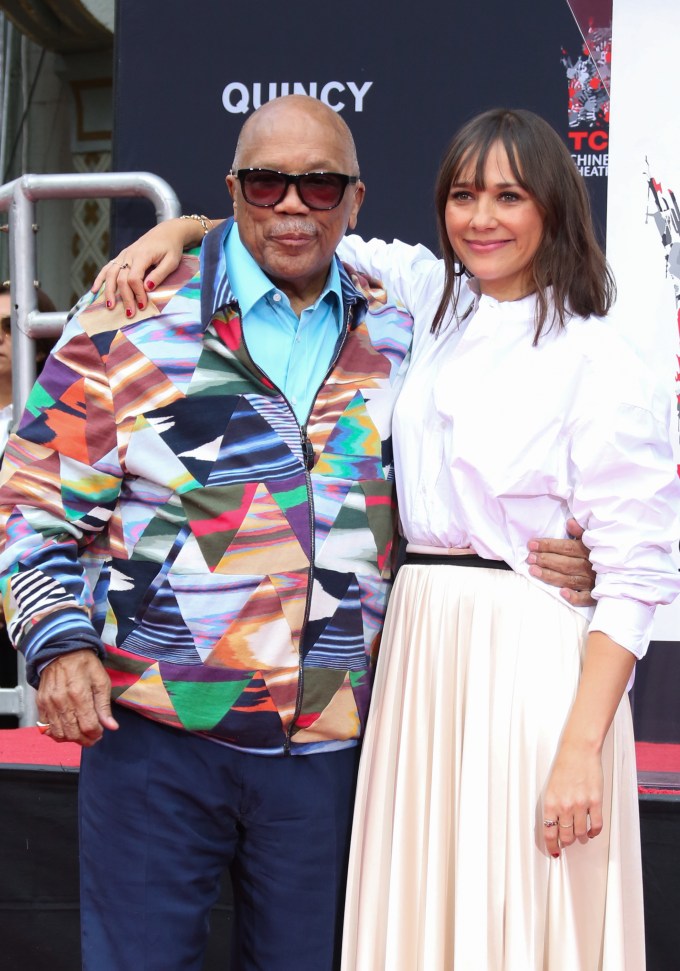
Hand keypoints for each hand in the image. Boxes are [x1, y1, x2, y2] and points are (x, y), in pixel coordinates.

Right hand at [37, 649, 118, 746]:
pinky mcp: (40, 704)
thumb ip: (104, 706)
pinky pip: (45, 728)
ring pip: (59, 734)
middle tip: (93, 736)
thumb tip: (111, 726)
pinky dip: (56, 733)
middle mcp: (61, 701)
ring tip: (81, 733)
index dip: (97, 734)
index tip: (101, 731)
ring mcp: (49, 704)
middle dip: (86, 740)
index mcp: (79, 694)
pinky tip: (66, 728)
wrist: (61, 651)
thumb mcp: (101, 681)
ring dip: (72, 738)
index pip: (88, 726)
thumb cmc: (84, 664)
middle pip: (73, 734)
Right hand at [91, 217, 196, 317]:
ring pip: (110, 274)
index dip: (137, 293)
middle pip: (121, 279)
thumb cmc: (171, 248)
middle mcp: (129, 255)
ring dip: (109, 291)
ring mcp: (123, 255)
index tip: (143, 305)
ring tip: (110, 306)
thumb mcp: (171, 261)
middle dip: (124, 297)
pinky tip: (95, 291)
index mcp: (142, 256)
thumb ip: (159, 274)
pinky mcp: (121, 256)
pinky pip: (107, 268)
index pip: (134, 278)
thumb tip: (147, 288)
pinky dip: (100, 279)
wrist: (166, 232)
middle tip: (129, 313)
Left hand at [527, 518, 594, 606]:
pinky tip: (562, 593)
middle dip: (546, 560)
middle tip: (530, 558)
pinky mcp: (595, 596)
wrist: (623, 572)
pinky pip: (585, 598)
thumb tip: (570, 522)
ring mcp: (592, 582)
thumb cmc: (602, 553)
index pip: (566, 548)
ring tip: (533, 570)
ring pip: (569, 579)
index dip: (548, 545)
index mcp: (589, 551)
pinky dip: (574, 597)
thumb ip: (582, 531)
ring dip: (550, 575)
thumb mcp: (593, 539)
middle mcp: (590, 566)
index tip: (532, 544)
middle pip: (565, 563)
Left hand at [542, 740, 602, 856]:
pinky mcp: (595, 801)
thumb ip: (553, 806)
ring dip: (580, 837)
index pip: (549, 832)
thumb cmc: (564, 766)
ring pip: (580, 833)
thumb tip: (556, 825)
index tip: (554, 852)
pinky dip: (594, 832)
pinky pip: (596, 825)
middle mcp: (565, 805)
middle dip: (567, 842)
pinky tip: (592, 831)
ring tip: (580, 835)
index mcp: (551, 802)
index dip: (552, 845)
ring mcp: (581, 804)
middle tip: (568, 841)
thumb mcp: (551, 787)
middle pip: (566, 836)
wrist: (578, 751)